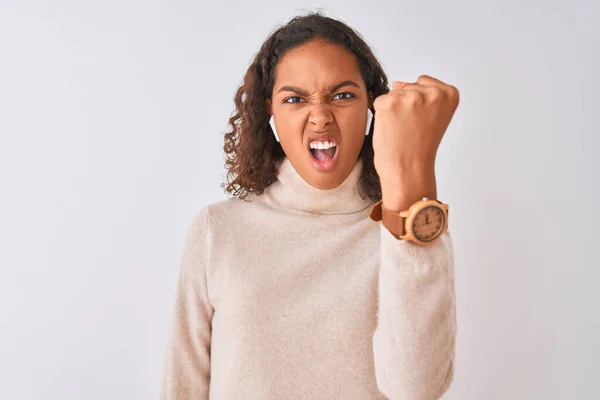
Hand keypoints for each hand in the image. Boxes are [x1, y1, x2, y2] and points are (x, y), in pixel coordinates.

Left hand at [372, 75, 458, 210]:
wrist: (408, 170)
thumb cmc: (419, 149)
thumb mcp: (433, 116)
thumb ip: (422, 96)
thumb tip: (396, 83)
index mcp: (449, 94)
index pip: (424, 83)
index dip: (419, 105)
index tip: (423, 122)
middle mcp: (432, 92)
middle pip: (408, 87)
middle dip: (405, 106)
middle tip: (411, 129)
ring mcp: (410, 97)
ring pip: (393, 94)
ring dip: (393, 110)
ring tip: (401, 130)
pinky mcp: (389, 103)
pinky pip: (380, 101)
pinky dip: (381, 115)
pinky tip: (391, 129)